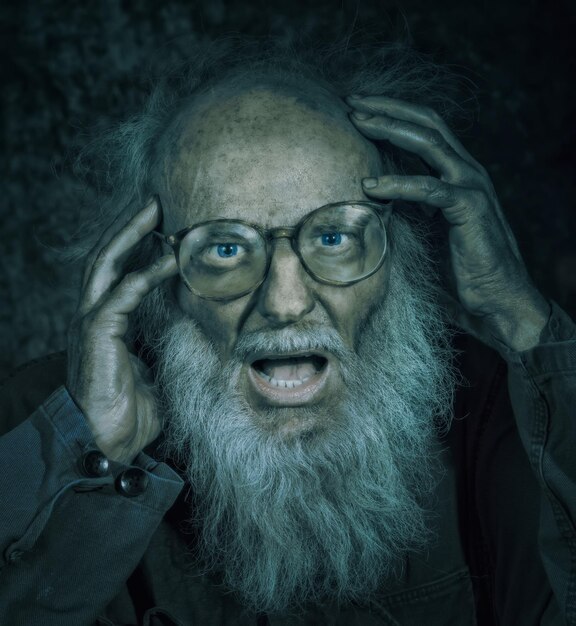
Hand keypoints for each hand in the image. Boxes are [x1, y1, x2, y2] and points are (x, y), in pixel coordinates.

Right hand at [67, 198, 177, 463]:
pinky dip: (144, 274)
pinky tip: (168, 258)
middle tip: (155, 201)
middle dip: (128, 227)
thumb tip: (191, 331)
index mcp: (105, 321)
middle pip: (105, 257)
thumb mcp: (153, 368)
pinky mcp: (96, 334)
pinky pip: (121, 295)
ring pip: (104, 266)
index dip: (134, 246)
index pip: (116, 272)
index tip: (160, 225)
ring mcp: (90, 323)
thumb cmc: (130, 410)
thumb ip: (163, 344)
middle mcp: (93, 315)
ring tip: (155, 212)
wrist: (108, 442)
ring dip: (130, 235)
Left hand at [347, 95, 549, 351]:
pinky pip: (429, 189)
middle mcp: (466, 171)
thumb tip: (369, 203)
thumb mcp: (427, 231)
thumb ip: (407, 210)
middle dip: (386, 108)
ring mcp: (471, 186)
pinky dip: (398, 184)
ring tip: (355, 121)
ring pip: (429, 142)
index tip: (356, 109)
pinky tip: (370, 185)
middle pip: (426, 123)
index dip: (391, 115)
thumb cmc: (459, 270)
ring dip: (389, 127)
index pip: (423, 130)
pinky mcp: (469, 208)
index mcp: (455, 174)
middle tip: (349, 100)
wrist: (496, 300)